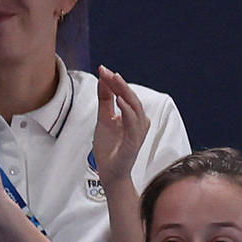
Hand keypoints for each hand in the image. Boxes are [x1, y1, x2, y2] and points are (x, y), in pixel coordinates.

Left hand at [90, 66, 144, 189]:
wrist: (109, 172)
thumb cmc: (109, 148)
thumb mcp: (103, 119)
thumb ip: (104, 100)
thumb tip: (103, 80)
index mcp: (131, 115)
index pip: (124, 94)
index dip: (114, 81)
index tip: (103, 69)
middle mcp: (138, 121)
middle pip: (130, 97)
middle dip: (119, 83)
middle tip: (108, 71)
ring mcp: (137, 131)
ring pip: (134, 107)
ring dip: (124, 93)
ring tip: (115, 80)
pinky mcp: (134, 141)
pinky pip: (133, 124)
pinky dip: (127, 111)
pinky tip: (120, 101)